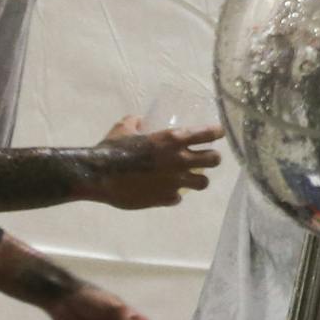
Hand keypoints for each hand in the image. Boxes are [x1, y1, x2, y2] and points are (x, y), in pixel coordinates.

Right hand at [83, 116, 221, 209]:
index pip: (208, 134)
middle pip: (214, 160)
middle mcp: (180, 160)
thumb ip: (136, 122)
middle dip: (213, 158)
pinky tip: (165, 191)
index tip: (219, 133)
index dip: (217, 133)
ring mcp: (175, 181)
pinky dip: (174, 194)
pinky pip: (179, 197)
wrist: (100, 176)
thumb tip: (141, 120)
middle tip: (207, 158)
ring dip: (199, 179)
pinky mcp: (166, 199)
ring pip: (203, 183)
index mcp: (173, 139)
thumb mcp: (124, 127)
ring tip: (192, 178)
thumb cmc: (112, 148)